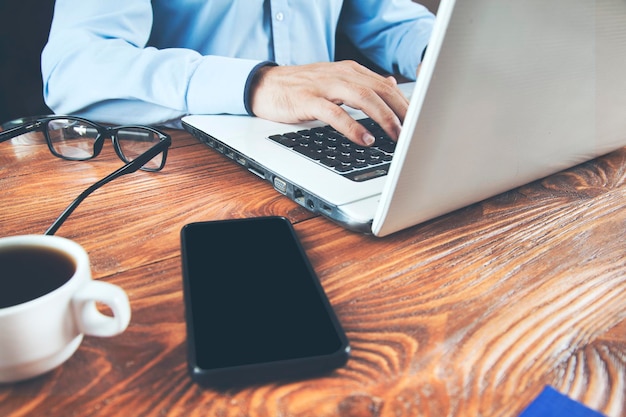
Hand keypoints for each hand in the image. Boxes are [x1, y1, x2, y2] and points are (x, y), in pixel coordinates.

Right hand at [249, 61, 408, 145]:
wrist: (265, 85)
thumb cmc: (302, 88)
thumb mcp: (336, 82)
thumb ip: (363, 84)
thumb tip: (391, 85)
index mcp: (350, 71)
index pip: (386, 86)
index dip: (405, 104)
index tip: (420, 122)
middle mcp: (340, 74)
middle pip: (379, 91)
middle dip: (401, 112)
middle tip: (415, 132)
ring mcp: (324, 86)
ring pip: (363, 98)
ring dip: (383, 118)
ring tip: (396, 136)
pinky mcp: (308, 100)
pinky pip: (335, 113)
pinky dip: (353, 127)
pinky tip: (364, 139)